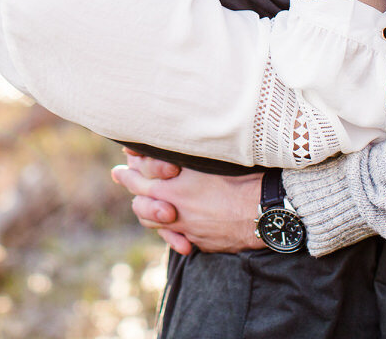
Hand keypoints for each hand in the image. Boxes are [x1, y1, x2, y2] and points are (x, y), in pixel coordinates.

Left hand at [111, 151, 264, 253]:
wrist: (266, 210)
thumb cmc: (240, 177)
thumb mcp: (206, 159)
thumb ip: (178, 153)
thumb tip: (155, 143)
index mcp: (173, 189)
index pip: (140, 180)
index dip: (128, 173)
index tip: (120, 169)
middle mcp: (177, 212)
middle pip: (144, 207)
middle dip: (135, 194)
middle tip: (124, 181)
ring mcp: (189, 230)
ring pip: (159, 226)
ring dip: (152, 214)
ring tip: (149, 204)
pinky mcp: (203, 243)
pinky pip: (182, 238)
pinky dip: (177, 230)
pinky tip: (180, 223)